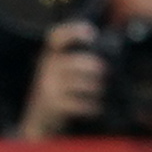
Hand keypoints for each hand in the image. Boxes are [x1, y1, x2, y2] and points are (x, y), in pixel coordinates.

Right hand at [16, 21, 102, 140]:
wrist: (39, 119)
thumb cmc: (58, 88)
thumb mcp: (61, 69)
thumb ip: (77, 56)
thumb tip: (112, 43)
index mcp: (51, 55)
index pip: (56, 37)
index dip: (74, 32)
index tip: (92, 34)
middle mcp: (47, 69)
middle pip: (76, 62)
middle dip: (95, 67)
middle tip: (104, 71)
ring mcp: (48, 88)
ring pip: (80, 83)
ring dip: (96, 87)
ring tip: (100, 89)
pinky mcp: (53, 105)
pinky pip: (79, 103)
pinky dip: (91, 105)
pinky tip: (96, 106)